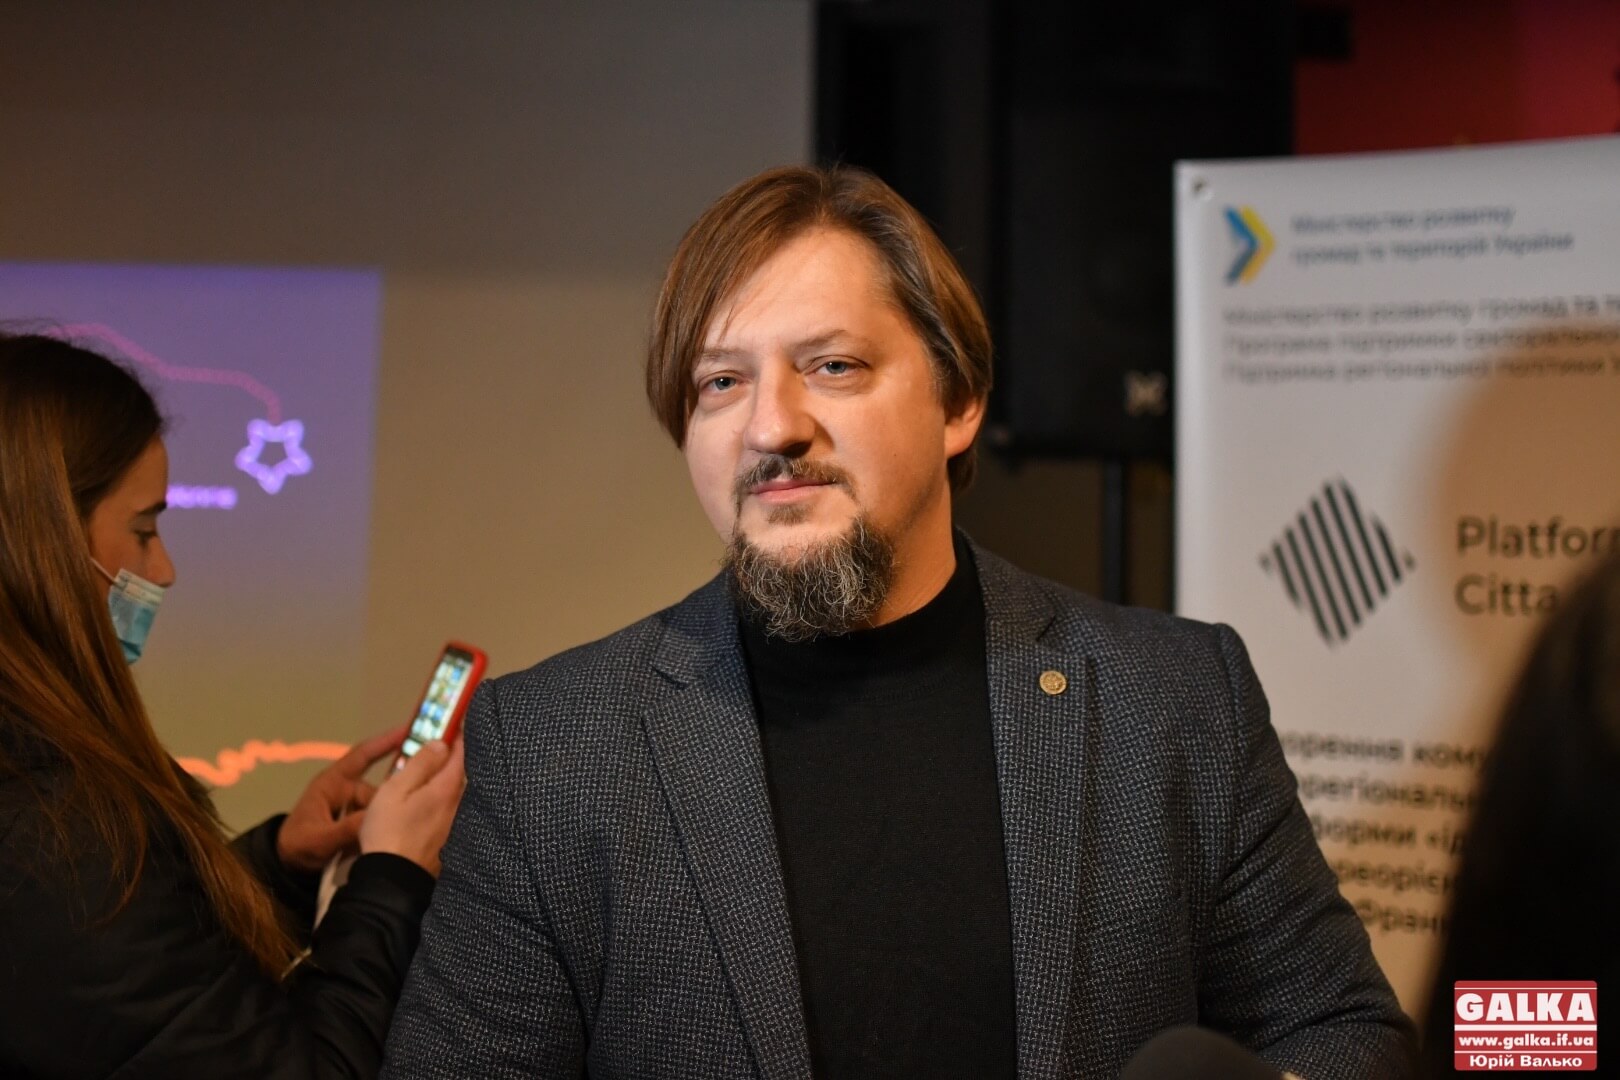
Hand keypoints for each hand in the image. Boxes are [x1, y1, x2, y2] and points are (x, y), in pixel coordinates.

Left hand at [275, 724, 407, 873]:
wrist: (289, 867)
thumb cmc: (298, 845)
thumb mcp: (319, 839)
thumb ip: (346, 830)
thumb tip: (377, 818)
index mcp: (333, 783)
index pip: (361, 757)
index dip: (384, 743)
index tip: (409, 731)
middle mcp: (348, 790)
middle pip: (380, 789)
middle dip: (393, 802)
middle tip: (413, 811)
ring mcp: (354, 807)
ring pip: (382, 808)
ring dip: (388, 820)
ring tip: (401, 832)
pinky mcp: (360, 823)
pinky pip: (378, 821)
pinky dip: (385, 829)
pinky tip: (397, 837)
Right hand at [358, 737, 465, 876]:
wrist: (392, 879)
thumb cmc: (388, 831)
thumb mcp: (396, 789)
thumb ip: (420, 763)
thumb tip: (442, 743)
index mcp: (447, 788)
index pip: (462, 752)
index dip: (459, 733)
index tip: (455, 720)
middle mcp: (459, 804)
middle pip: (461, 772)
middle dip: (452, 757)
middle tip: (437, 745)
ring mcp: (456, 823)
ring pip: (456, 792)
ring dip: (447, 779)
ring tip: (429, 773)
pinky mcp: (450, 839)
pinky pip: (451, 809)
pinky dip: (444, 799)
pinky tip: (428, 803)